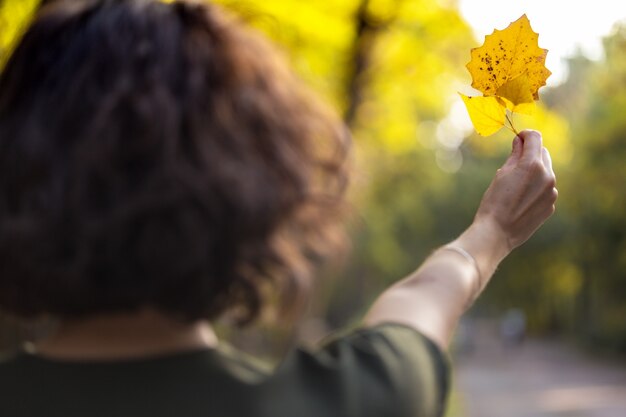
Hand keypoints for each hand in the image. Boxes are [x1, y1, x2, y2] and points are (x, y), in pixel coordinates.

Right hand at [474, 130, 557, 251]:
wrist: (497, 233)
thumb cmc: (493, 202)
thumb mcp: (501, 175)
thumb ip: (514, 156)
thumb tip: (519, 142)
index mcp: (532, 165)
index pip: (535, 137)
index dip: (525, 135)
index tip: (518, 138)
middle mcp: (547, 176)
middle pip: (542, 153)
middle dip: (530, 153)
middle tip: (514, 160)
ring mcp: (552, 191)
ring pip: (546, 171)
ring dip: (534, 171)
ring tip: (516, 183)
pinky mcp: (551, 205)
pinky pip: (546, 188)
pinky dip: (536, 187)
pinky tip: (521, 198)